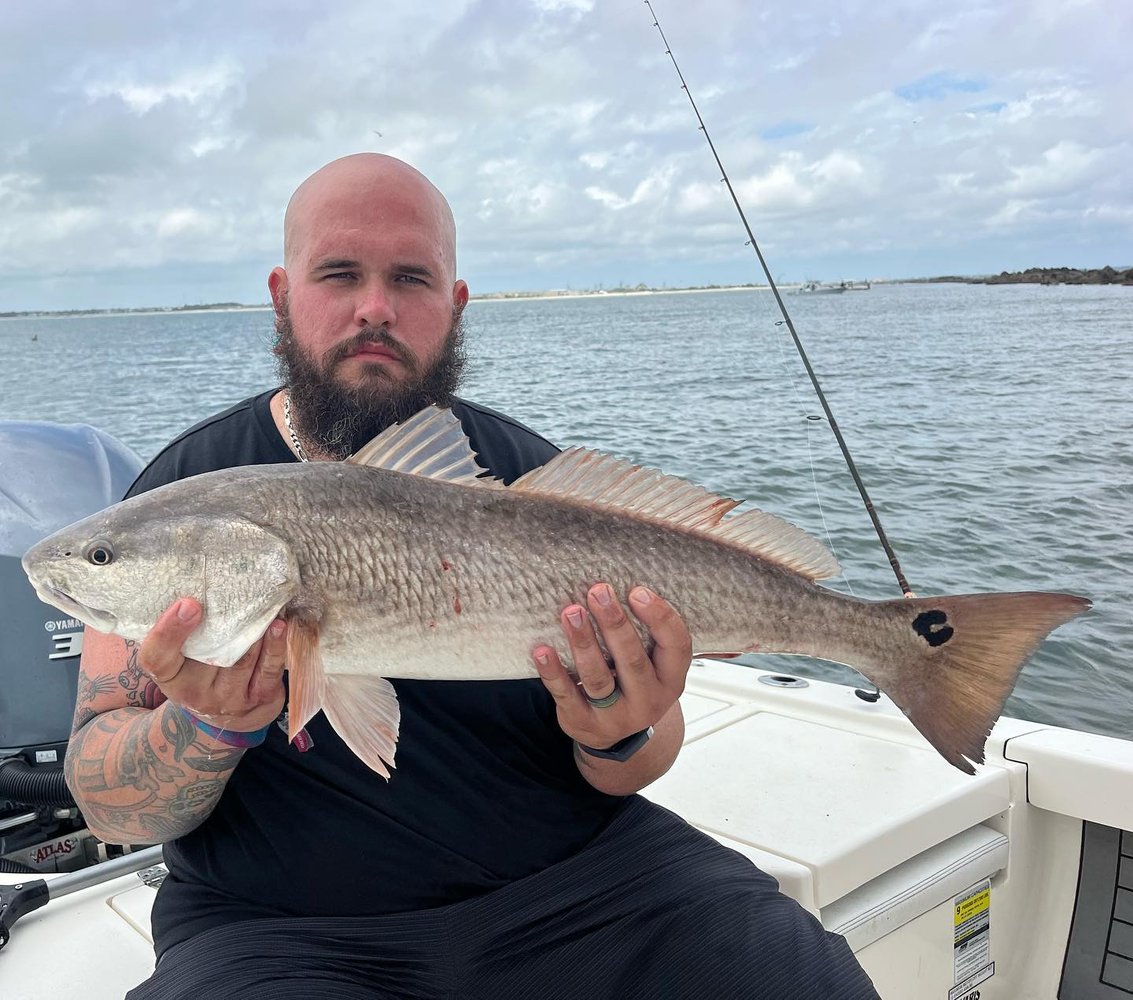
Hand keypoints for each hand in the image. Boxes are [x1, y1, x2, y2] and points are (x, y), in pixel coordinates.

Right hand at [137, 598, 287, 732]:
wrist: (229, 716)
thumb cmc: (201, 672)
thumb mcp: (180, 658)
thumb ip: (181, 631)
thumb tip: (192, 584)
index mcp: (169, 676)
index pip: (157, 657)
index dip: (168, 630)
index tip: (188, 603)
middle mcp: (194, 691)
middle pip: (209, 653)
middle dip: (225, 621)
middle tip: (236, 590)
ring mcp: (227, 698)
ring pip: (242, 658)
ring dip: (255, 628)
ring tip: (264, 602)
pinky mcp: (258, 698)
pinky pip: (268, 669)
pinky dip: (275, 644)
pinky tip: (279, 626)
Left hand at [533, 584, 691, 750]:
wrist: (616, 735)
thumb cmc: (632, 683)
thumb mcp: (652, 666)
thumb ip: (645, 635)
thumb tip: (615, 589)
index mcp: (670, 679)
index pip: (677, 646)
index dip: (660, 617)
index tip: (637, 592)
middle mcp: (648, 700)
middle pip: (633, 660)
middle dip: (614, 623)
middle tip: (598, 592)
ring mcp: (616, 716)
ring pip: (599, 678)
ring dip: (583, 642)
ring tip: (571, 612)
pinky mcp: (583, 722)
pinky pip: (567, 695)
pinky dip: (553, 672)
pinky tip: (542, 651)